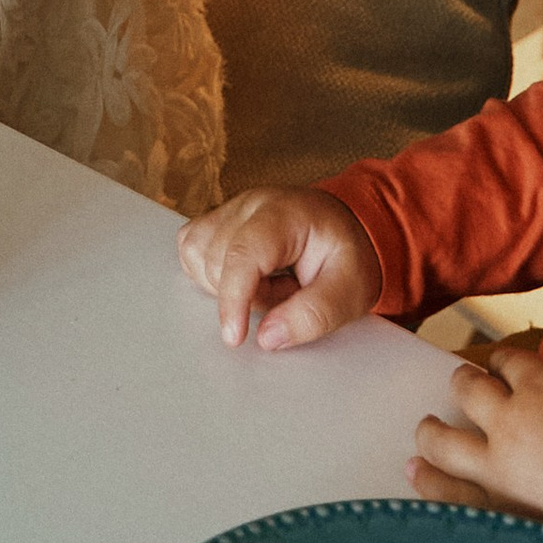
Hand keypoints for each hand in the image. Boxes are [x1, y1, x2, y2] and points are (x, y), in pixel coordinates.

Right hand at [180, 189, 383, 349]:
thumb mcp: (351, 291)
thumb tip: (266, 338)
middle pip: (217, 259)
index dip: (233, 298)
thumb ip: (313, 315)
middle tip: (289, 293)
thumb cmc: (348, 256)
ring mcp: (231, 209)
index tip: (234, 338)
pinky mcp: (218, 220)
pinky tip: (245, 278)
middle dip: (248, 296)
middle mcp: (251, 204)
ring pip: (197, 254)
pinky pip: (191, 249)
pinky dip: (210, 274)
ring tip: (269, 284)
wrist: (346, 229)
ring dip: (227, 286)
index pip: (243, 252)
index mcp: (286, 213)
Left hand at [408, 329, 542, 526]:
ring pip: (443, 442)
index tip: (502, 369)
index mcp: (539, 383)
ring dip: (430, 434)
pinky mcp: (497, 508)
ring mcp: (497, 467)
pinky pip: (452, 493)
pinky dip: (433, 484)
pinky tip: (419, 478)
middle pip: (467, 391)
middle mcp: (508, 419)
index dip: (502, 364)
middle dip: (463, 385)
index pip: (505, 362)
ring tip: (424, 432)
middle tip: (460, 386)